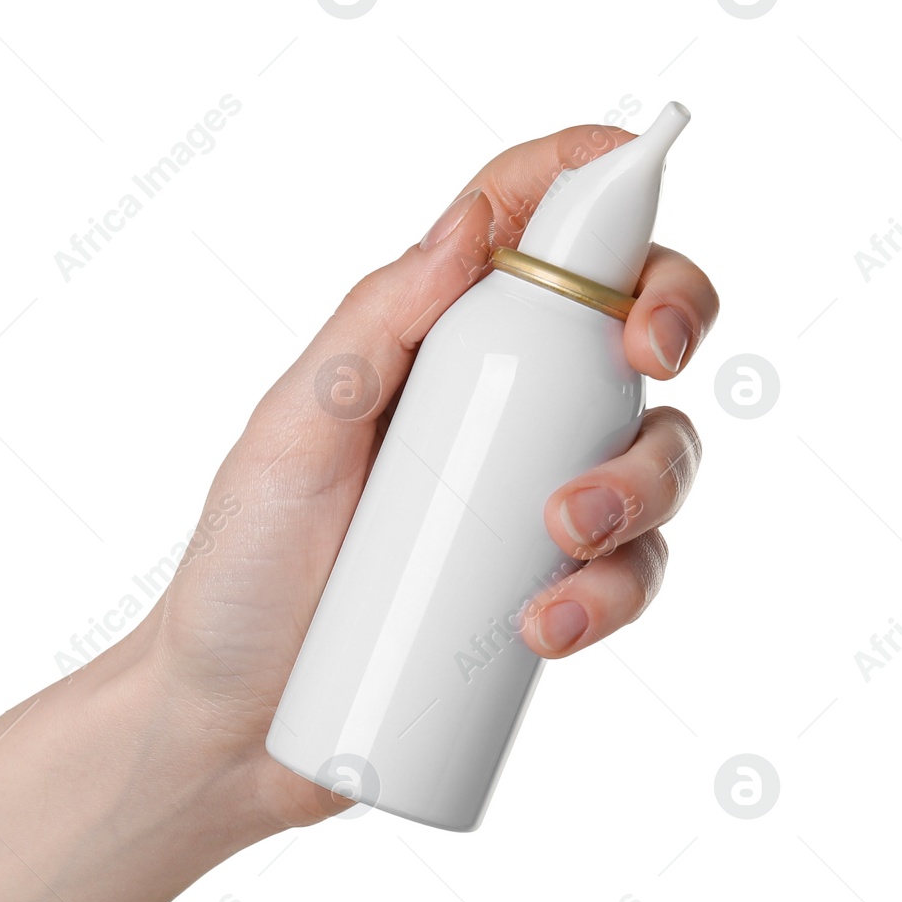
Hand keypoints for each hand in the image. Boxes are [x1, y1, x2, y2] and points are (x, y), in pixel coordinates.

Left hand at [128, 122, 716, 831]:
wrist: (233, 726)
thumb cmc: (240, 572)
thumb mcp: (288, 436)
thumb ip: (370, 330)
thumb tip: (466, 226)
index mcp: (429, 348)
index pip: (530, 238)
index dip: (592, 186)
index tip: (632, 175)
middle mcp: (494, 412)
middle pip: (629, 330)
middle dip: (668, 321)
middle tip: (647, 357)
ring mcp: (525, 503)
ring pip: (654, 454)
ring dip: (642, 479)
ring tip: (563, 533)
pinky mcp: (545, 591)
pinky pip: (628, 574)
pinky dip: (613, 593)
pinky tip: (544, 625)